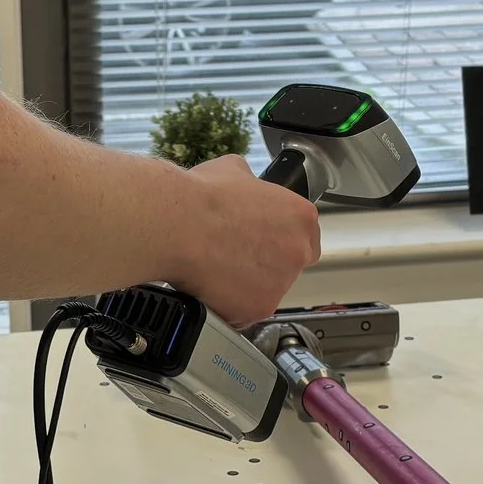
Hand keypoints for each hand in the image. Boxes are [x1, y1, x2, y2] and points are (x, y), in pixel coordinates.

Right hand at [178, 155, 321, 324]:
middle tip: (236, 256)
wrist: (177, 227)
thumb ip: (251, 184)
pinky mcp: (259, 308)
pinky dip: (230, 306)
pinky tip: (211, 288)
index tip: (262, 240)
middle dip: (267, 264)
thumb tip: (245, 184)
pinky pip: (246, 312)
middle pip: (291, 265)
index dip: (280, 238)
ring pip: (268, 291)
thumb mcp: (233, 170)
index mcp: (299, 216)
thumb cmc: (201, 198)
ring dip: (248, 285)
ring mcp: (281, 283)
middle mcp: (298, 251)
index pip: (305, 235)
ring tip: (217, 270)